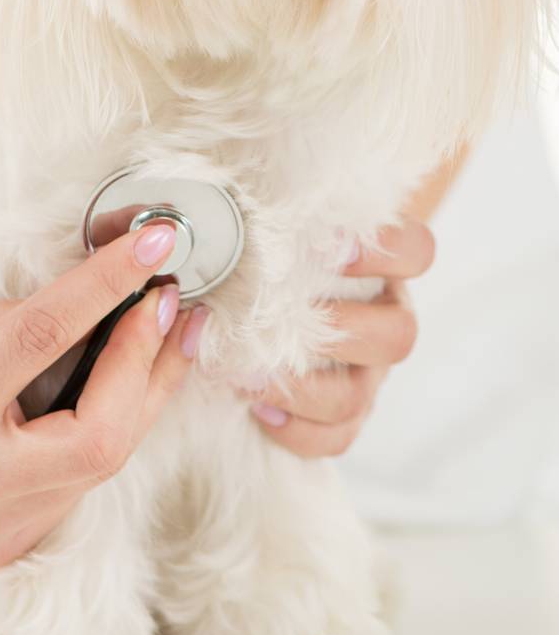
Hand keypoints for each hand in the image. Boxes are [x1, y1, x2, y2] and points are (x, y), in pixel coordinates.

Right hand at [0, 223, 207, 568]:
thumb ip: (14, 315)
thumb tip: (105, 297)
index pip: (41, 339)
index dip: (106, 286)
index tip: (153, 243)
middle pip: (99, 435)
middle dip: (148, 363)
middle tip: (172, 299)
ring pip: (101, 464)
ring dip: (141, 392)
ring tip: (165, 330)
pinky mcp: (2, 545)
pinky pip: (79, 483)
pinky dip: (107, 426)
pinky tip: (120, 381)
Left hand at [239, 219, 435, 456]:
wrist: (266, 294)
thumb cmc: (270, 245)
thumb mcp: (275, 221)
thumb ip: (267, 208)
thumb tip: (219, 197)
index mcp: (383, 264)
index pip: (416, 251)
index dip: (384, 250)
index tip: (330, 245)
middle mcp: (386, 318)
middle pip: (399, 334)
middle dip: (338, 330)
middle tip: (281, 318)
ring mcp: (369, 372)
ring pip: (360, 394)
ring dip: (302, 388)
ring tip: (247, 373)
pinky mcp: (344, 415)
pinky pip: (337, 437)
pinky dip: (297, 429)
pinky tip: (258, 408)